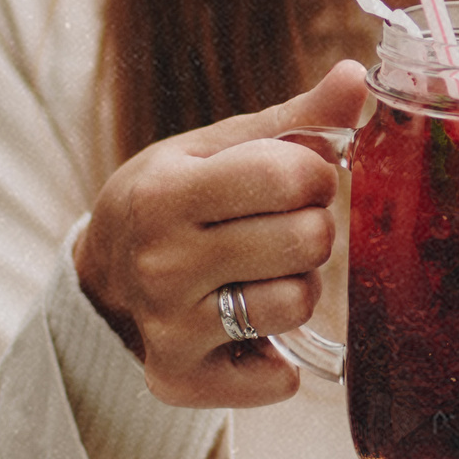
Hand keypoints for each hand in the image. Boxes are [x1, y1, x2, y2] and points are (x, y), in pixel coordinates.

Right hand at [75, 60, 368, 408]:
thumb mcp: (218, 149)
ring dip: (298, 288)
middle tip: (280, 231)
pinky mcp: (179, 380)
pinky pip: (277, 381)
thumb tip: (356, 76)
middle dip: (311, 230)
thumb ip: (294, 119)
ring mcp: (169, 327)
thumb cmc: (176, 199)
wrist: (103, 275)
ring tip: (262, 275)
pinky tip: (248, 331)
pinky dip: (277, 359)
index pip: (292, 176)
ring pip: (297, 304)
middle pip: (308, 241)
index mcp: (166, 193)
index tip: (298, 182)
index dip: (315, 176)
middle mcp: (162, 263)